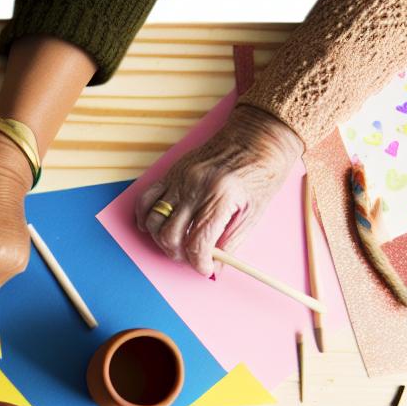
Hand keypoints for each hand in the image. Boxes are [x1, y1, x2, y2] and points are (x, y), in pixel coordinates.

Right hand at [135, 105, 302, 275]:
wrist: (258, 137)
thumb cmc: (261, 172)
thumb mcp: (254, 212)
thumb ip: (231, 242)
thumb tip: (215, 267)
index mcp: (221, 198)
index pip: (197, 244)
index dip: (199, 264)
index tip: (205, 268)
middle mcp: (196, 188)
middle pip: (170, 236)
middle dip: (179, 255)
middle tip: (191, 257)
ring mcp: (180, 179)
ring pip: (154, 222)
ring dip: (162, 240)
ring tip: (177, 243)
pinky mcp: (172, 173)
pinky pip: (146, 200)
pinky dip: (145, 218)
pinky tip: (156, 226)